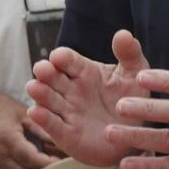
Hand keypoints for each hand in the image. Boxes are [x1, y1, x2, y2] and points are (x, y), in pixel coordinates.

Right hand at [26, 31, 150, 168]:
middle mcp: (71, 90)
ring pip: (48, 100)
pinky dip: (44, 119)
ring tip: (34, 87)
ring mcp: (67, 111)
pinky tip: (36, 112)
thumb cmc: (130, 100)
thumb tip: (123, 33)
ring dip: (40, 93)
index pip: (69, 60)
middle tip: (42, 69)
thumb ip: (129, 54)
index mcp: (85, 72)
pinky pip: (53, 125)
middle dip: (46, 72)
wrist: (133, 134)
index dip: (63, 58)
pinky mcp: (67, 134)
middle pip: (53, 78)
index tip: (59, 56)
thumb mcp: (134, 75)